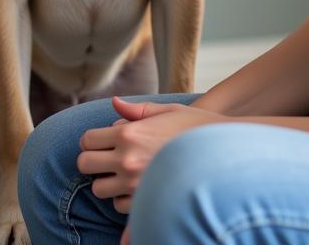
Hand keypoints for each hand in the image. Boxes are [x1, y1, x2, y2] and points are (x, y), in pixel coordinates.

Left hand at [77, 97, 221, 214]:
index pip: (87, 140)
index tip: (102, 141)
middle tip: (107, 158)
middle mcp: (128, 159)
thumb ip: (136, 110)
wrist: (224, 155)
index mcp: (129, 133)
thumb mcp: (167, 111)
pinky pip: (119, 207)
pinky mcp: (147, 203)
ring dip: (107, 182)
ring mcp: (136, 185)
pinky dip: (124, 200)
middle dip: (93, 161)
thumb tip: (114, 102)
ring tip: (123, 174)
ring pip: (99, 190)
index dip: (92, 140)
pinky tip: (138, 189)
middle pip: (85, 164)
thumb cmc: (195, 129)